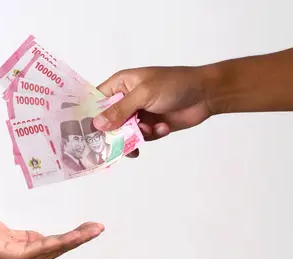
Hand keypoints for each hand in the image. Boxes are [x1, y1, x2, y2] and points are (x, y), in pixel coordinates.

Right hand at [93, 66, 216, 156]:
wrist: (206, 94)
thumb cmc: (175, 84)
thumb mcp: (144, 94)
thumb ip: (120, 110)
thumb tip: (97, 124)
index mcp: (121, 84)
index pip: (97, 101)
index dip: (91, 116)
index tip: (86, 133)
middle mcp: (127, 99)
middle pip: (108, 122)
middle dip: (115, 132)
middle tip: (120, 140)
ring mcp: (139, 113)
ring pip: (125, 133)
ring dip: (136, 135)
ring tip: (149, 131)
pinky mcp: (151, 126)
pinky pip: (141, 138)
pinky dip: (152, 135)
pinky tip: (164, 127)